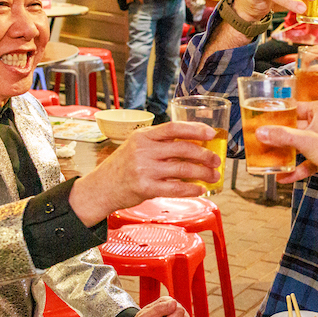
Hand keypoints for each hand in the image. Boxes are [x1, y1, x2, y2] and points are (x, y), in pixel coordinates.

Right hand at [69, 121, 221, 224]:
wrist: (101, 188)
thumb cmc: (123, 167)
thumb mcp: (136, 147)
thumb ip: (160, 144)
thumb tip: (194, 144)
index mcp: (143, 136)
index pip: (173, 128)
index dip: (195, 129)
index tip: (211, 133)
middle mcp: (144, 151)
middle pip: (182, 149)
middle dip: (205, 155)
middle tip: (216, 160)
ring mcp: (145, 169)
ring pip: (183, 168)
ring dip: (203, 173)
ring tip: (213, 176)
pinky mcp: (146, 188)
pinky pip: (176, 187)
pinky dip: (192, 189)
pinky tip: (200, 189)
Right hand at [260, 101, 317, 191]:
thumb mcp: (306, 141)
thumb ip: (282, 136)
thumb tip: (262, 132)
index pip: (295, 108)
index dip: (279, 115)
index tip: (264, 120)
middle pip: (296, 128)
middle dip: (280, 137)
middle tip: (262, 140)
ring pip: (301, 145)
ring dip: (287, 153)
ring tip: (270, 158)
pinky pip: (307, 159)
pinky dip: (297, 167)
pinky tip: (284, 176)